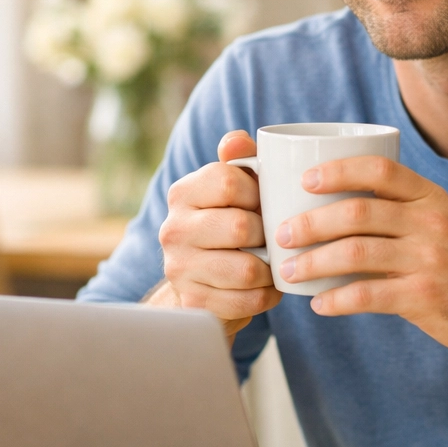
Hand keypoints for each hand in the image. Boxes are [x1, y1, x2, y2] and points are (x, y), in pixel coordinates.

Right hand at [156, 130, 281, 342]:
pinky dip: (268, 295)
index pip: (226, 181)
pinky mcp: (194, 304)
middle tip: (275, 236)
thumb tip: (238, 141)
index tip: (265, 202)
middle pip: (240, 226)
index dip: (259, 192)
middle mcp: (172, 229)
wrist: (202, 282)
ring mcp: (179, 269)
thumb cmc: (228, 223)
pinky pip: (248, 301)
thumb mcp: (233, 187)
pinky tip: (267, 286)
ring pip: (248, 269)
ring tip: (275, 262)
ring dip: (272, 268)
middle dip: (268, 233)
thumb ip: (239, 158)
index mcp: (182, 193)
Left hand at [274, 157, 447, 358]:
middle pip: (357, 210)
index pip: (380, 169)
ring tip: (289, 271)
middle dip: (311, 222)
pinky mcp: (425, 297)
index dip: (338, 170)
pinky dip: (336, 299)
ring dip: (313, 262)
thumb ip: (403, 210)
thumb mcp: (444, 222)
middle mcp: (430, 222)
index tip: (305, 181)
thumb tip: (337, 206)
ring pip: (355, 252)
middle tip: (281, 233)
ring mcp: (429, 259)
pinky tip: (319, 304)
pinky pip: (368, 294)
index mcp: (431, 198)